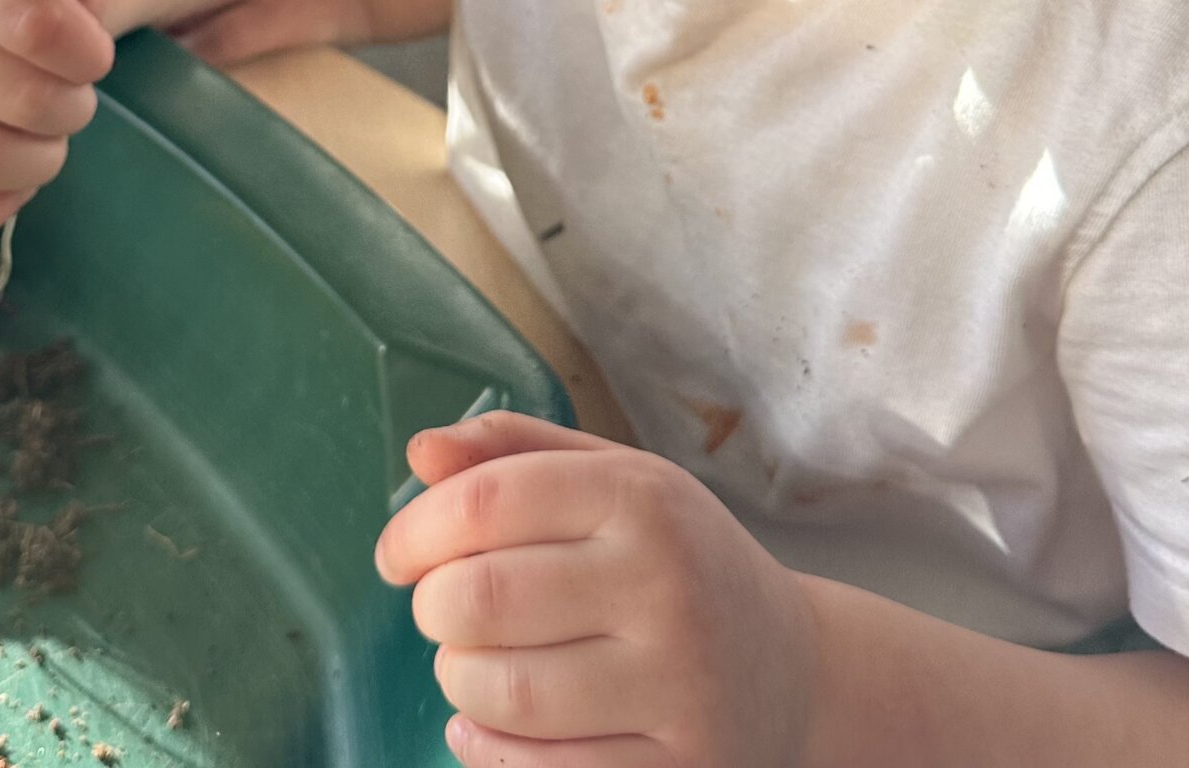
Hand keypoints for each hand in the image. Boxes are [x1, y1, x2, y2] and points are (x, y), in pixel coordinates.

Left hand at [377, 413, 817, 767]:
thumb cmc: (677, 558)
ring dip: (459, 680)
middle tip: (439, 609)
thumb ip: (513, 453)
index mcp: (641, 497)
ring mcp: (676, 684)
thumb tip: (420, 450)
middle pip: (484, 598)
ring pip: (508, 692)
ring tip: (469, 662)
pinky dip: (489, 750)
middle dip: (434, 607)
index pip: (489, 501)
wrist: (792, 668)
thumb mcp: (614, 479)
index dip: (417, 529)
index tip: (396, 554)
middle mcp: (664, 584)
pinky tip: (486, 725)